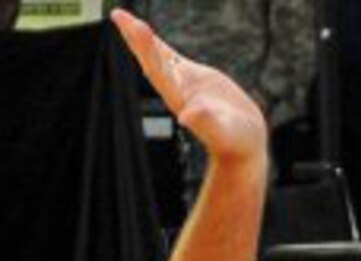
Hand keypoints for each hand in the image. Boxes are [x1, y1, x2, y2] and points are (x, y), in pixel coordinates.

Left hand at [112, 9, 266, 164]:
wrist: (242, 145)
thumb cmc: (235, 142)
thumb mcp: (222, 133)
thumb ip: (206, 123)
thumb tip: (188, 117)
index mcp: (179, 99)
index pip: (158, 69)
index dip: (147, 48)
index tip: (137, 26)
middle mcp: (176, 89)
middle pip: (151, 60)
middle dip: (135, 38)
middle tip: (119, 15)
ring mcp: (182, 83)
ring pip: (156, 56)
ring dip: (140, 38)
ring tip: (124, 18)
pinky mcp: (192, 79)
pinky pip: (170, 57)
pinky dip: (157, 44)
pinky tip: (147, 33)